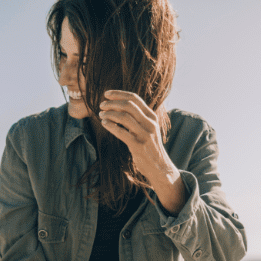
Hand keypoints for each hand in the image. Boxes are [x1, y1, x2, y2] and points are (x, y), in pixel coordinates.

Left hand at [98, 90, 186, 212]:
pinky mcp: (138, 145)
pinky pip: (121, 132)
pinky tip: (104, 123)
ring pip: (124, 117)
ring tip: (101, 115)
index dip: (119, 94)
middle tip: (101, 105)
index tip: (106, 94)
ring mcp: (145, 134)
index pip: (135, 98)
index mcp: (152, 116)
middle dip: (112, 103)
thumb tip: (120, 106)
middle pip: (128, 106)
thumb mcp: (148, 128)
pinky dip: (111, 126)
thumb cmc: (150, 147)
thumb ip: (139, 117)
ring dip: (109, 114)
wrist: (160, 166)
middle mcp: (150, 123)